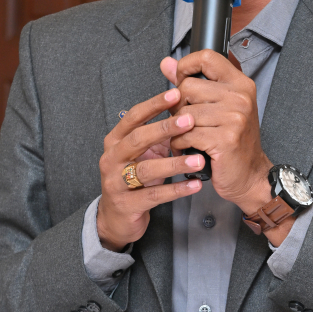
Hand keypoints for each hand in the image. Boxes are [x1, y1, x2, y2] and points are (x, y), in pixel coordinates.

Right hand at [97, 88, 203, 250]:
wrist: (117, 218)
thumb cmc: (134, 179)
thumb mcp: (143, 153)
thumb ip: (157, 134)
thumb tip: (184, 107)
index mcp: (115, 141)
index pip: (134, 117)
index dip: (154, 104)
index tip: (176, 93)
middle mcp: (112, 158)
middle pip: (138, 139)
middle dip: (164, 128)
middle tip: (190, 120)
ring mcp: (116, 182)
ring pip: (147, 169)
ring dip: (175, 163)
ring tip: (199, 159)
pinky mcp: (127, 205)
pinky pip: (155, 196)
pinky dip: (176, 190)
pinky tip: (195, 184)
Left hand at [162, 52, 284, 227]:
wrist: (250, 175)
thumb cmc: (234, 142)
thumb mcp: (217, 107)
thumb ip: (192, 82)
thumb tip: (167, 63)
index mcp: (240, 84)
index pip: (207, 58)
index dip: (186, 67)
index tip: (181, 81)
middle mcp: (240, 97)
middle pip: (188, 88)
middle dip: (178, 107)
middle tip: (186, 122)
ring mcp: (234, 118)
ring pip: (183, 114)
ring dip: (177, 130)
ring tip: (186, 138)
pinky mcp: (225, 139)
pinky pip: (186, 135)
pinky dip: (180, 145)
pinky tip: (188, 149)